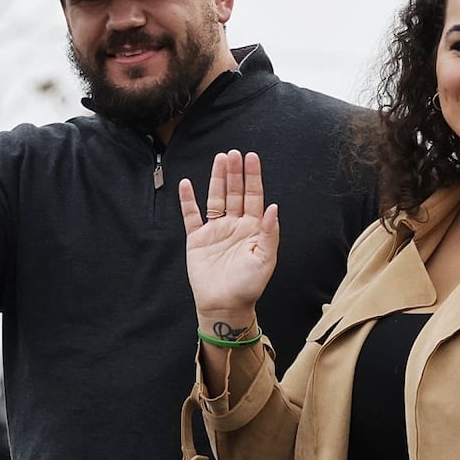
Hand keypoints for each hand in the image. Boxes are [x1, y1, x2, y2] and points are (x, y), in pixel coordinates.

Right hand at [178, 150, 278, 325]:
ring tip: (218, 159)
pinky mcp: (197, 239)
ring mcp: (215, 231)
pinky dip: (188, 201)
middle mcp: (234, 225)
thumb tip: (273, 207)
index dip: (252, 177)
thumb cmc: (248, 286)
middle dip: (234, 172)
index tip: (251, 158)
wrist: (224, 305)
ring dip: (216, 179)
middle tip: (233, 153)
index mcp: (253, 228)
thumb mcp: (265, 259)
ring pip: (216, 198)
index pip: (253, 196)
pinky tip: (186, 184)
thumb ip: (269, 233)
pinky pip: (191, 216)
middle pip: (234, 192)